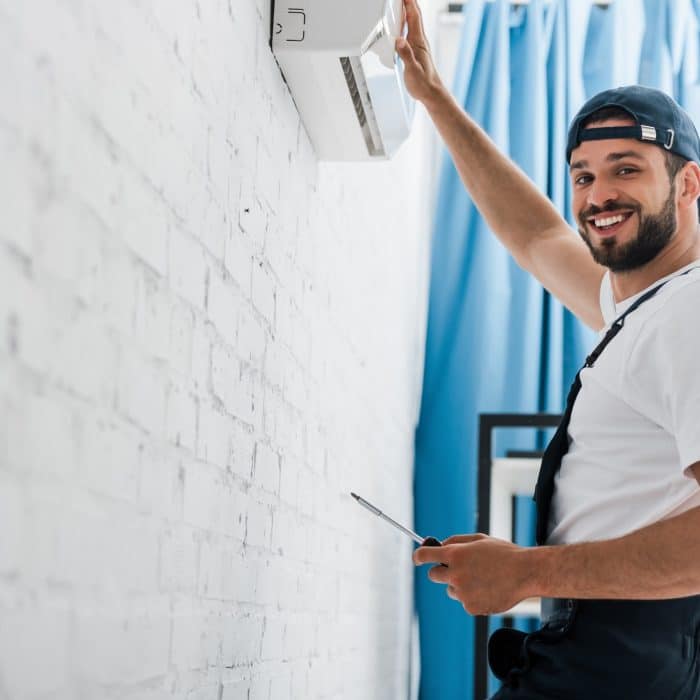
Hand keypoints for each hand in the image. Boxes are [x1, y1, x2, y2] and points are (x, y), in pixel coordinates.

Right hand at [395, 0, 444, 104]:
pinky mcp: (416, 50)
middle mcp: (419, 40)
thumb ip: (406, 54)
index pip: (414, 16)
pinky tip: (402, 23)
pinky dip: (406, 22)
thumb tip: (399, 41)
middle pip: (414, 15)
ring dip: (407, 9)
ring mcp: (418, 44)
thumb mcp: (412, 70)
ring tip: (401, 2)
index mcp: (418, 41)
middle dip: (408, 1)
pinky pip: (410, 31)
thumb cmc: (423, 83)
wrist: (431, 92)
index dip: (409, 2)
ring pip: (413, 21)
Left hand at [413, 533, 533, 614]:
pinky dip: (472, 597)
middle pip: (433, 575)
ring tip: (481, 578)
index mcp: (455, 555)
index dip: (418, 556)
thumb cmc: (504, 554)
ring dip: (459, 585)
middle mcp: (455, 574)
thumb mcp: (478, 539)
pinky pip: (464, 601)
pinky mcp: (471, 607)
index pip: (425, 556)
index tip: (417, 558)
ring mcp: (463, 593)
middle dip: (440, 571)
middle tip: (454, 569)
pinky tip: (488, 589)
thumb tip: (440, 546)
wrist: (525, 573)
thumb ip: (456, 542)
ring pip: (450, 589)